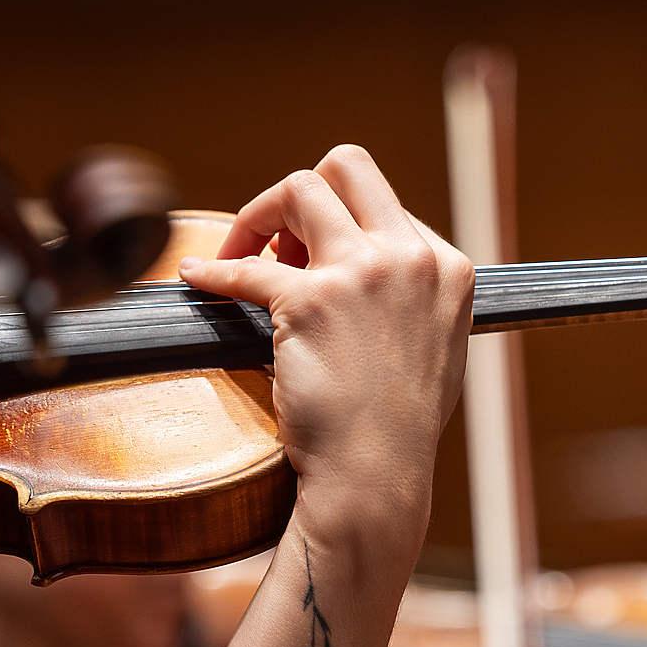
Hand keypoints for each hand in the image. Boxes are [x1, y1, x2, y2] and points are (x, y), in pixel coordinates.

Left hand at [178, 146, 472, 528]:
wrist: (375, 479)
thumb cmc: (395, 430)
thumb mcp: (434, 347)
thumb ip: (409, 297)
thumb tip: (365, 264)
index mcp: (447, 268)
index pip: (384, 206)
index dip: (340, 229)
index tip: (311, 263)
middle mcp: (411, 258)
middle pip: (348, 166)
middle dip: (301, 195)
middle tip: (274, 240)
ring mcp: (363, 274)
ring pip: (299, 189)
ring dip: (259, 217)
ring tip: (241, 258)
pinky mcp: (312, 302)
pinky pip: (247, 269)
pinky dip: (215, 272)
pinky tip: (199, 279)